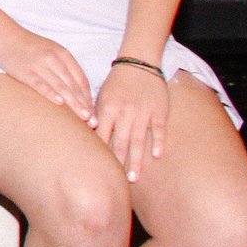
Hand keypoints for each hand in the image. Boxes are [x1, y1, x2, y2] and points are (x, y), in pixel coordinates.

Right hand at [0, 24, 96, 121]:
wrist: (4, 35)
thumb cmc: (29, 47)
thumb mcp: (51, 51)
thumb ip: (64, 67)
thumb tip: (77, 90)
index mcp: (64, 55)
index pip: (81, 80)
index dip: (89, 97)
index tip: (94, 113)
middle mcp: (54, 59)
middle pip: (74, 85)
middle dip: (85, 104)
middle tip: (93, 121)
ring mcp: (39, 65)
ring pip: (61, 87)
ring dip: (74, 103)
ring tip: (83, 117)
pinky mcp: (25, 71)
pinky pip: (40, 84)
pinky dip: (51, 93)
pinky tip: (60, 103)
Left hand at [93, 61, 169, 180]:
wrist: (138, 63)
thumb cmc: (116, 83)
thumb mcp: (102, 97)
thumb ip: (97, 116)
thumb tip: (87, 136)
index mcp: (108, 109)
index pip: (102, 135)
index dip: (100, 153)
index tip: (97, 170)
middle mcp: (124, 113)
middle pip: (120, 142)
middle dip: (118, 163)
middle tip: (118, 183)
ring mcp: (142, 112)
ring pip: (138, 140)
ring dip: (136, 160)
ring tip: (134, 178)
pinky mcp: (159, 111)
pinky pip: (159, 129)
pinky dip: (158, 142)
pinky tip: (157, 155)